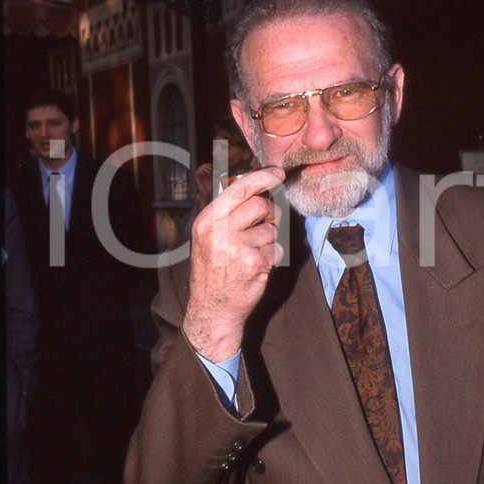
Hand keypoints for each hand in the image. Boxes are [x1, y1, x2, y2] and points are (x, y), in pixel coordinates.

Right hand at [183, 167, 284, 361]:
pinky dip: (273, 255)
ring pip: (271, 228)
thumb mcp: (206, 238)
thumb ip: (226, 213)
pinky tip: (258, 265)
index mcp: (207, 221)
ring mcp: (238, 247)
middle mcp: (219, 232)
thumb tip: (252, 187)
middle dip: (270, 212)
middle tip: (268, 222)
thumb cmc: (213, 271)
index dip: (262, 178)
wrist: (212, 309)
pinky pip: (276, 247)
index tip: (277, 174)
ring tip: (254, 252)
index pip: (239, 190)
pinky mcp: (255, 263)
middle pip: (260, 205)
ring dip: (270, 238)